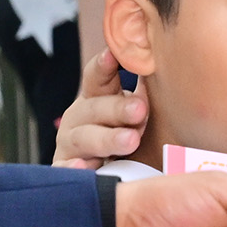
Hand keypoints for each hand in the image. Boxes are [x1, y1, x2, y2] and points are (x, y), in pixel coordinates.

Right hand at [53, 50, 146, 168]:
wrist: (114, 171)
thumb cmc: (127, 131)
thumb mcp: (137, 110)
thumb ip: (146, 91)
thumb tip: (162, 65)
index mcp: (96, 96)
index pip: (97, 76)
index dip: (104, 66)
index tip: (113, 55)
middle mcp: (79, 116)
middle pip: (95, 108)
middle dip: (117, 109)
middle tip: (140, 110)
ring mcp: (69, 142)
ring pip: (84, 138)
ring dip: (107, 139)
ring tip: (130, 141)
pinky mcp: (64, 167)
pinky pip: (66, 168)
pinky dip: (74, 168)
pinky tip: (83, 166)